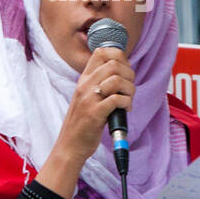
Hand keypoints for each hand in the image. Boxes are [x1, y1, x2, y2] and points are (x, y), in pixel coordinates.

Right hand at [55, 47, 134, 166]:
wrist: (70, 146)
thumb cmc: (83, 123)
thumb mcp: (87, 97)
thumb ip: (99, 83)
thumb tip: (124, 72)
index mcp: (83, 79)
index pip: (101, 52)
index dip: (119, 56)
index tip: (125, 71)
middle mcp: (85, 85)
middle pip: (114, 64)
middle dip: (129, 75)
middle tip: (129, 89)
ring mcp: (89, 99)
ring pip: (117, 80)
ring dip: (129, 90)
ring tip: (127, 101)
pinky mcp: (94, 114)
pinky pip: (117, 99)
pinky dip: (126, 103)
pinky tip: (124, 110)